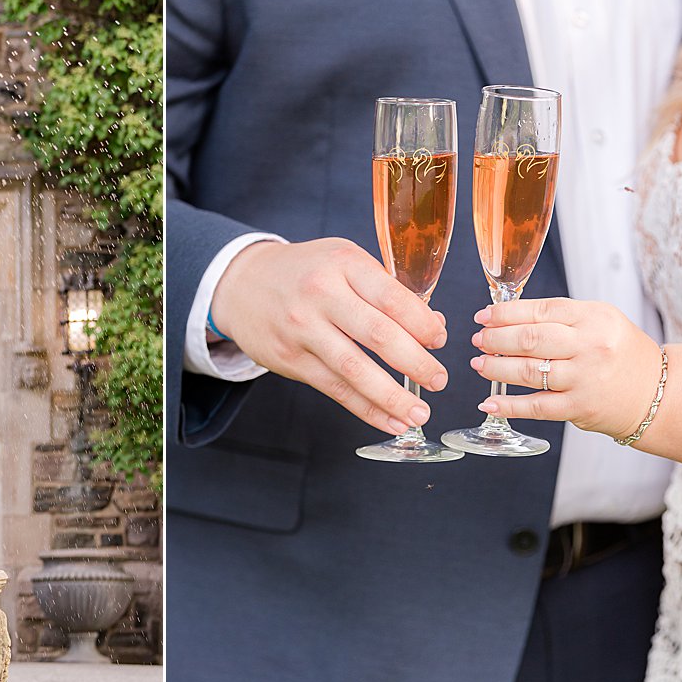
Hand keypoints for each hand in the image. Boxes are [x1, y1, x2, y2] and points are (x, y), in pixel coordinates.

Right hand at [210, 238, 448, 434]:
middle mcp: (321, 295)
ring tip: (419, 412)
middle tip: (439, 380)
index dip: (422, 324)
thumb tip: (433, 325)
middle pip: (377, 335)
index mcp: (343, 264)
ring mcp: (302, 330)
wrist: (241, 284)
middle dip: (415, 363)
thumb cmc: (305, 271)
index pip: (392, 297)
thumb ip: (386, 289)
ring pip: (354, 370)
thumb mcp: (344, 261)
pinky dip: (365, 409)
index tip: (440, 341)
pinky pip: (334, 389)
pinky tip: (389, 421)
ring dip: (392, 396)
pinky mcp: (290, 359)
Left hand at [468, 298, 662, 439]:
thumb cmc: (621, 354)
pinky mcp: (579, 408)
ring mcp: (584, 378)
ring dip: (496, 367)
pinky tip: (489, 401)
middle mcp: (590, 346)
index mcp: (594, 318)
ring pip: (528, 371)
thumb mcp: (602, 322)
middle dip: (496, 338)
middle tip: (479, 340)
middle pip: (530, 339)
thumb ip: (562, 318)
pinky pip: (536, 406)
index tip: (484, 316)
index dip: (506, 313)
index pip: (541, 310)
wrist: (657, 393)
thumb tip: (510, 318)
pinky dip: (508, 405)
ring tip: (479, 364)